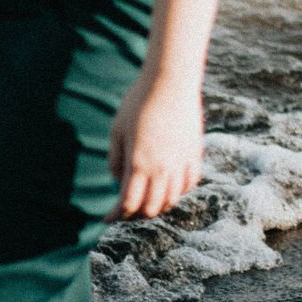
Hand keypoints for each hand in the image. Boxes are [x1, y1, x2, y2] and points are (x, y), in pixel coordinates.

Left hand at [108, 71, 203, 218]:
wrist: (171, 81)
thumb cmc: (138, 103)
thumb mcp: (117, 131)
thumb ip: (116, 160)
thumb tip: (118, 182)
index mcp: (139, 164)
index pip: (127, 204)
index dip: (115, 216)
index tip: (106, 219)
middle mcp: (162, 168)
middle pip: (150, 209)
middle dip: (134, 216)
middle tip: (124, 212)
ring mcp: (181, 163)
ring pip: (171, 201)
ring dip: (156, 207)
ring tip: (145, 203)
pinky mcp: (195, 155)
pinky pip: (188, 185)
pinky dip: (176, 193)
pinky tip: (167, 189)